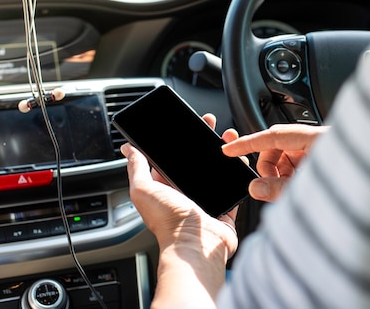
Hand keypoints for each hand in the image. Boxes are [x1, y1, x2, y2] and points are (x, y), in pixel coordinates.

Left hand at [121, 113, 238, 306]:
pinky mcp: (224, 208)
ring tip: (229, 137)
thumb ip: (136, 168)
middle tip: (210, 125)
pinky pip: (233, 186)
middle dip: (203, 140)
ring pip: (216, 170)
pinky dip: (238, 173)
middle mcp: (184, 193)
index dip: (178, 140)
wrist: (195, 246)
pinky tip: (240, 160)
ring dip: (223, 152)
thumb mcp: (143, 190)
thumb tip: (129, 149)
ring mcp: (205, 200)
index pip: (170, 158)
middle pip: (195, 160)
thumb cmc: (168, 223)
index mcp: (165, 187)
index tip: (186, 124)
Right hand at [221, 124, 327, 201]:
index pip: (272, 135)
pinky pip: (301, 164)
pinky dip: (294, 177)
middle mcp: (321, 141)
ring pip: (289, 157)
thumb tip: (255, 187)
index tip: (229, 149)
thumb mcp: (310, 190)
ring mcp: (325, 150)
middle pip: (279, 146)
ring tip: (291, 192)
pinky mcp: (329, 161)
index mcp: (317, 139)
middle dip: (270, 168)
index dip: (247, 143)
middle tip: (272, 187)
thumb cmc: (348, 187)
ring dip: (283, 175)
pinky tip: (300, 190)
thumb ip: (280, 190)